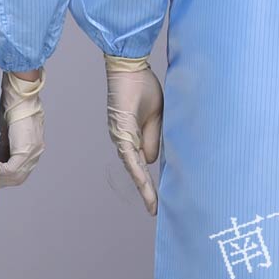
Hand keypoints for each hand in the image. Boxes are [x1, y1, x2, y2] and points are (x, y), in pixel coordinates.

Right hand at [0, 69, 44, 187]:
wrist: (20, 95)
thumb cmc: (11, 107)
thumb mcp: (3, 130)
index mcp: (32, 148)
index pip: (19, 171)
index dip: (4, 177)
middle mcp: (35, 153)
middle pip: (17, 177)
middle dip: (0, 181)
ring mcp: (33, 152)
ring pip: (15, 176)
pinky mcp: (26, 150)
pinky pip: (11, 169)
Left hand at [105, 55, 163, 215]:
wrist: (131, 67)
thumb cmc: (143, 87)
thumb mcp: (157, 117)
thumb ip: (154, 139)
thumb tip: (151, 162)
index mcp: (133, 136)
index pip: (141, 165)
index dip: (148, 183)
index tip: (156, 202)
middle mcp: (124, 139)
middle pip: (136, 170)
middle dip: (147, 190)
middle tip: (156, 210)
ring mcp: (121, 135)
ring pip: (133, 166)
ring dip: (143, 184)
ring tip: (153, 203)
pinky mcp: (121, 128)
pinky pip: (130, 152)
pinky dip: (136, 167)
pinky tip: (143, 181)